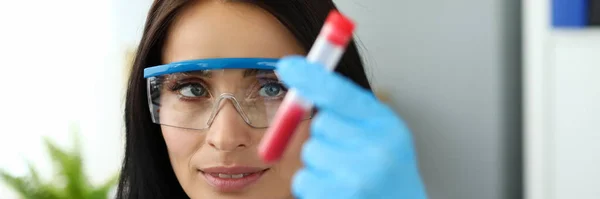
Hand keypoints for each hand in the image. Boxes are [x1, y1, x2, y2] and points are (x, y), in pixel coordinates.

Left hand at [276, 56, 427, 198]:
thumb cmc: (387, 168)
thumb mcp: (380, 131)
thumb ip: (347, 107)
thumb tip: (302, 77)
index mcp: (387, 125)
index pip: (340, 94)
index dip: (311, 77)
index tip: (286, 65)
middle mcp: (376, 150)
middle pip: (320, 124)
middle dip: (326, 136)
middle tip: (349, 153)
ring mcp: (357, 178)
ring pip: (309, 152)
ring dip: (319, 163)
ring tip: (345, 174)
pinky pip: (303, 180)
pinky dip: (313, 186)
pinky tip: (336, 190)